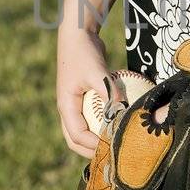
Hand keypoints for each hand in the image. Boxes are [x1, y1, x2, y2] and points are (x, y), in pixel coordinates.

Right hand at [56, 24, 125, 158]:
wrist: (78, 34)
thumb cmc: (84, 52)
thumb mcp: (96, 72)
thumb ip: (109, 91)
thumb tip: (123, 110)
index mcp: (66, 106)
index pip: (77, 135)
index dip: (93, 145)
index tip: (111, 147)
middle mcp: (68, 108)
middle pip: (75, 139)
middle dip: (91, 150)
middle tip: (111, 155)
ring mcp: (74, 104)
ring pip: (81, 131)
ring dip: (95, 140)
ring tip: (114, 146)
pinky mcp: (83, 98)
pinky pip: (90, 118)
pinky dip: (100, 125)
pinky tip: (117, 126)